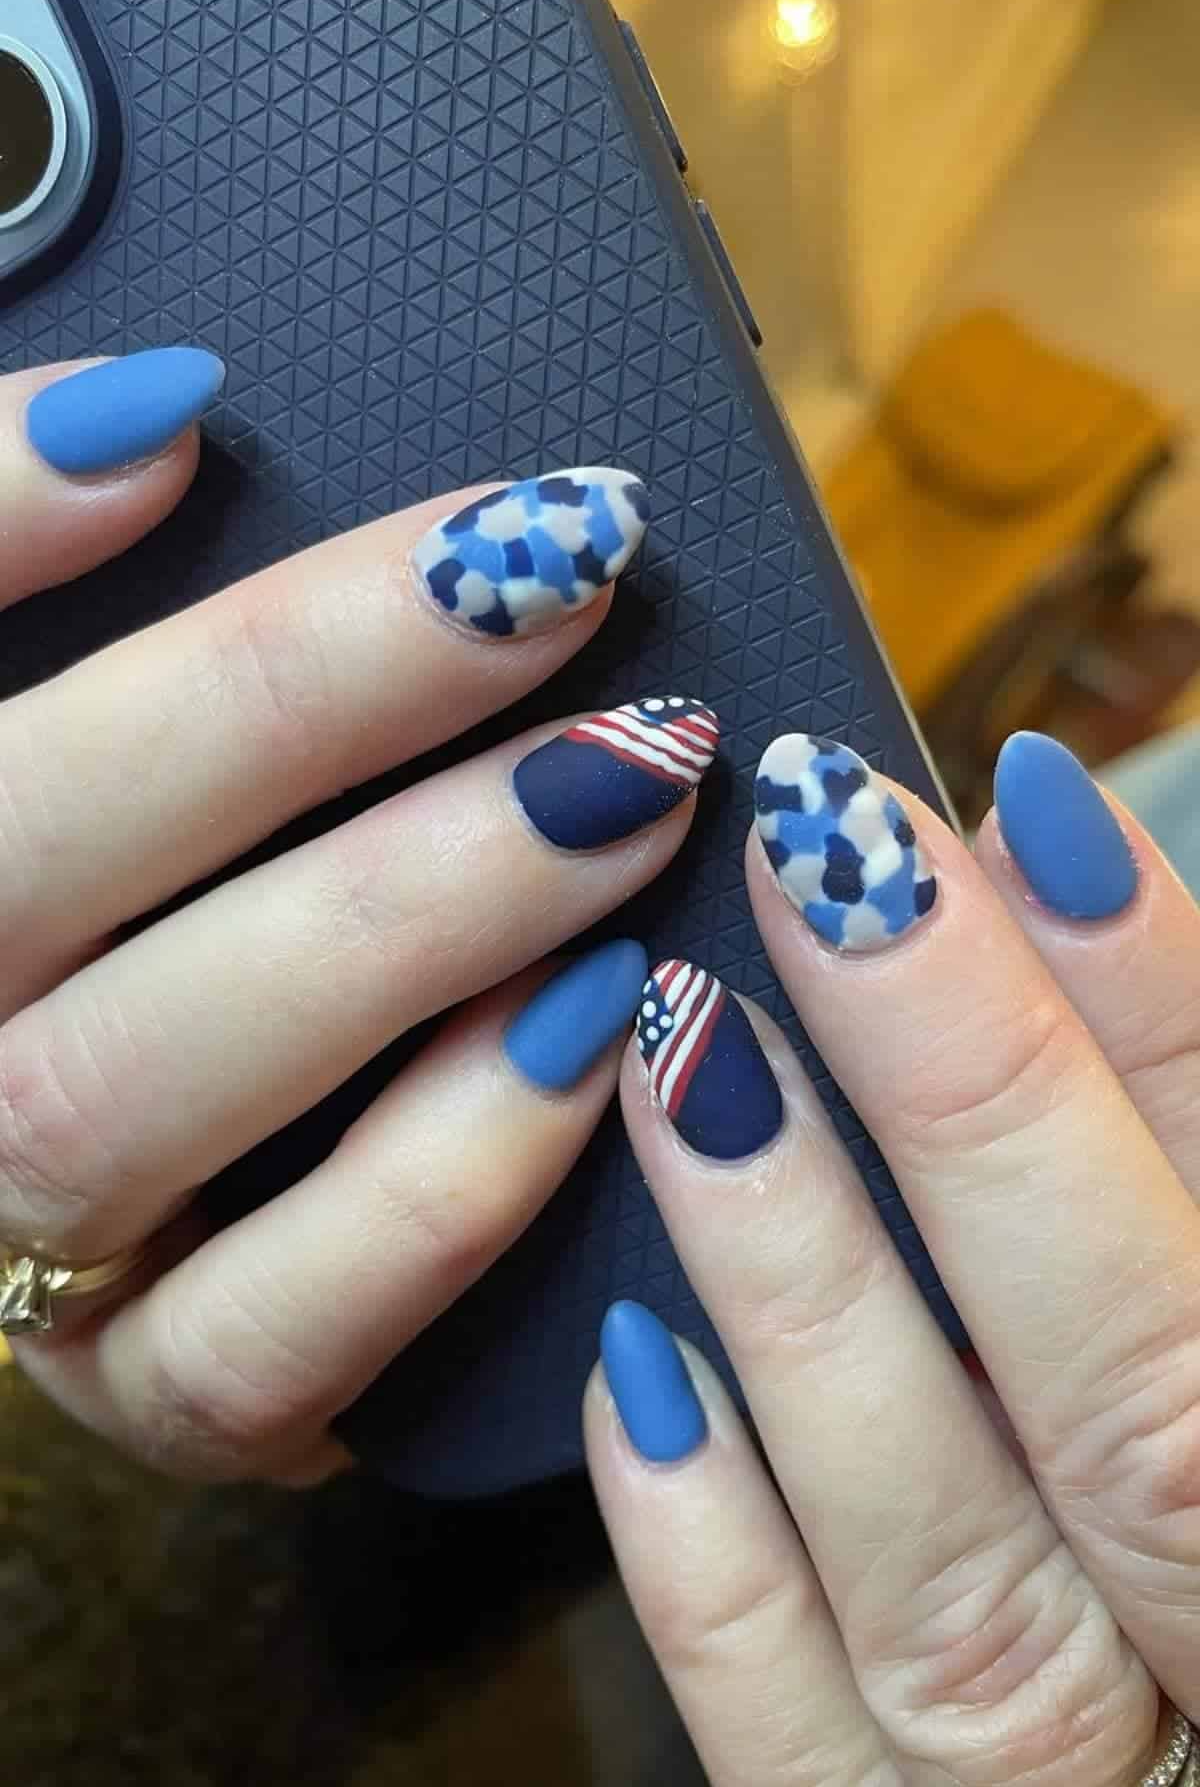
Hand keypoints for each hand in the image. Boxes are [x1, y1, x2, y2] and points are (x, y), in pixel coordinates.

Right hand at [0, 350, 718, 1483]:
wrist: (190, 1182)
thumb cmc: (186, 912)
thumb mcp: (145, 755)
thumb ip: (139, 635)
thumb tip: (168, 419)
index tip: (187, 407)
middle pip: (22, 849)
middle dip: (283, 698)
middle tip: (544, 570)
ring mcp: (13, 1223)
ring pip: (124, 1090)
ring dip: (397, 927)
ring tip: (624, 794)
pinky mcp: (143, 1378)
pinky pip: (251, 1334)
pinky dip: (427, 1191)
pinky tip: (594, 1044)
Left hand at [587, 731, 1199, 1784]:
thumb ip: (1178, 1174)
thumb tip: (1059, 909)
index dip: (1174, 1018)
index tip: (1033, 808)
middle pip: (1144, 1398)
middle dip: (985, 1105)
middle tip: (830, 856)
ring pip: (958, 1581)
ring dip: (816, 1299)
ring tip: (688, 1053)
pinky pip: (806, 1773)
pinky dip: (718, 1581)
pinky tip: (629, 1373)